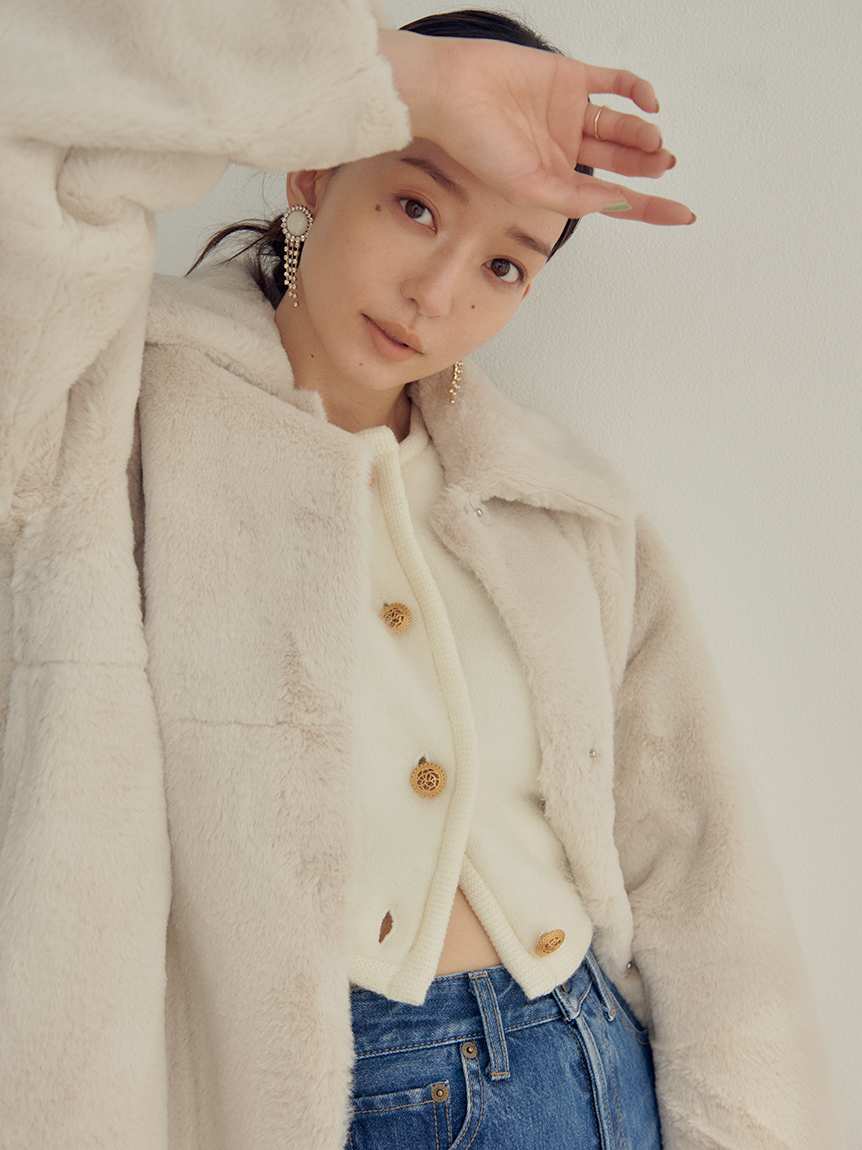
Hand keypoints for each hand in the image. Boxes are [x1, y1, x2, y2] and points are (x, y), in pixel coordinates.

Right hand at [379, 30, 693, 224]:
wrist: (448, 91)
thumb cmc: (471, 144)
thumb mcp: (525, 187)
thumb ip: (572, 198)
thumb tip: (616, 202)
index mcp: (553, 181)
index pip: (611, 199)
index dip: (649, 208)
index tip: (684, 214)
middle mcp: (563, 149)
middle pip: (621, 161)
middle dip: (647, 165)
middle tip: (663, 164)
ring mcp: (567, 112)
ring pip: (620, 125)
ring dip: (641, 133)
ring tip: (652, 139)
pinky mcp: (567, 77)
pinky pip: (612, 83)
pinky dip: (635, 90)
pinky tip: (648, 101)